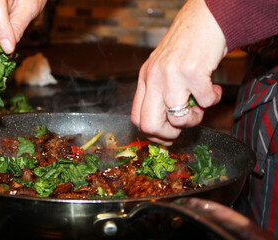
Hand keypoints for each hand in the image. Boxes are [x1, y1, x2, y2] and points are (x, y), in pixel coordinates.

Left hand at [131, 0, 226, 144]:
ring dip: (195, 118)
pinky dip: (213, 99)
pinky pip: (206, 102)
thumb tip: (167, 126)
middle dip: (169, 135)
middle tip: (184, 123)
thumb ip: (160, 93)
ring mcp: (170, 74)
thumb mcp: (163, 69)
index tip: (169, 135)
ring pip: (178, 120)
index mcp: (145, 79)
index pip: (137, 118)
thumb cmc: (187, 46)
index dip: (153, 134)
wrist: (205, 18)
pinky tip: (212, 86)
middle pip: (149, 126)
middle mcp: (153, 78)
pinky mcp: (192, 71)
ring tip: (201, 102)